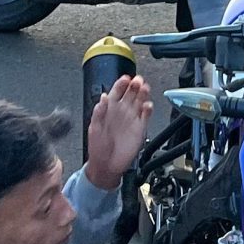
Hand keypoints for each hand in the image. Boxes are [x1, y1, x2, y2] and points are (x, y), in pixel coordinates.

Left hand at [84, 74, 151, 188]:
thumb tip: (103, 97)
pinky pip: (146, 115)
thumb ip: (99, 112)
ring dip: (143, 94)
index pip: (116, 92)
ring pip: (139, 101)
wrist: (106, 165)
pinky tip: (148, 106)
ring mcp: (131, 119)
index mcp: (109, 109)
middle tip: (138, 81)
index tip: (125, 78)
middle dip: (135, 85)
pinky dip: (148, 109)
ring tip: (145, 88)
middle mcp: (121, 112)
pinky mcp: (140, 128)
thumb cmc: (98, 148)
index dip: (121, 84)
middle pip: (130, 94)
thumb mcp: (94, 128)